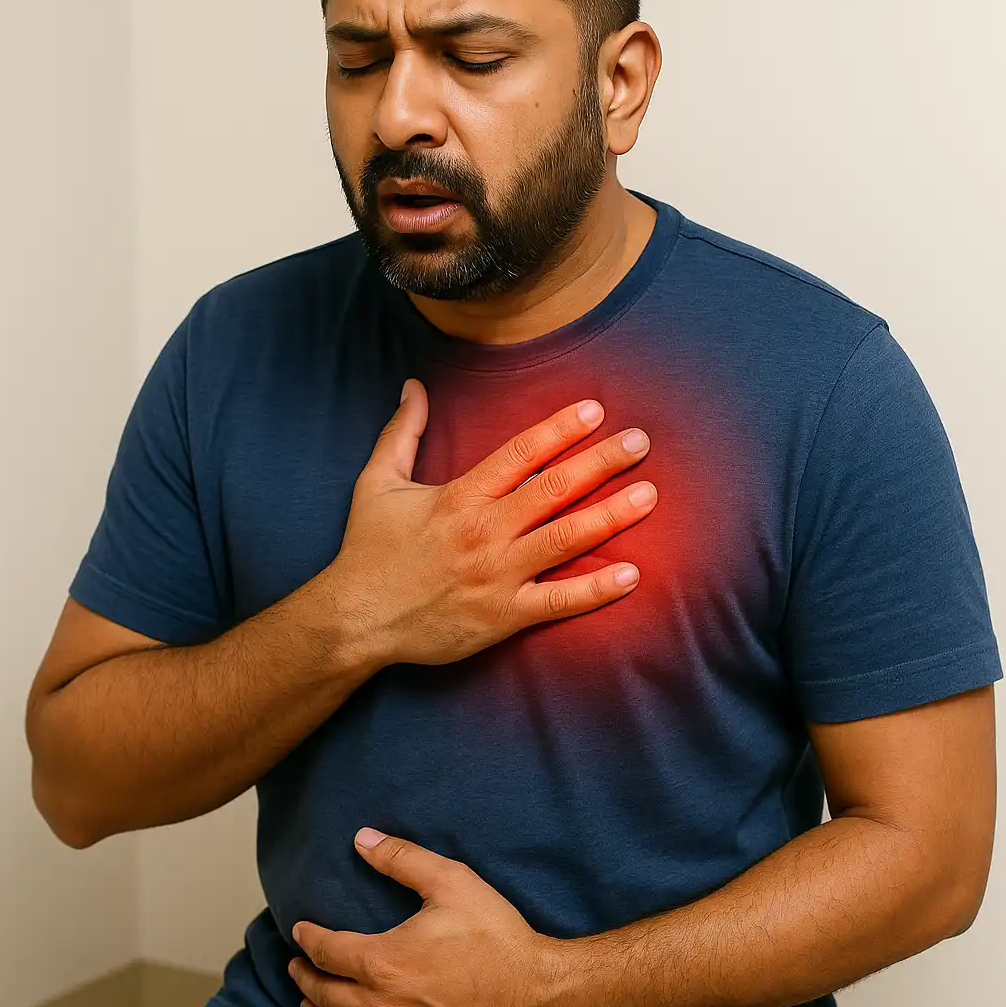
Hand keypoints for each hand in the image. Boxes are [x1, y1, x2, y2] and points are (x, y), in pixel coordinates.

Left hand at [287, 828, 577, 1006]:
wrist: (539, 996)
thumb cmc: (498, 937)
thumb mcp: (452, 883)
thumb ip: (402, 858)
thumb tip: (362, 839)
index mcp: (382, 963)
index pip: (325, 952)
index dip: (308, 938)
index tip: (301, 929)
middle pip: (322, 995)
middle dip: (303, 977)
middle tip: (295, 965)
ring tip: (309, 999)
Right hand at [326, 378, 656, 668]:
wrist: (356, 619)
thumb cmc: (367, 551)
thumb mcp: (376, 483)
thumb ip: (402, 433)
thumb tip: (414, 387)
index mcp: (459, 497)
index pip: (520, 453)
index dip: (560, 428)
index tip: (596, 409)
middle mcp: (484, 531)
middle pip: (553, 489)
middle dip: (601, 462)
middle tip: (640, 441)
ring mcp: (497, 575)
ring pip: (564, 539)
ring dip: (610, 516)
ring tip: (649, 496)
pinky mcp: (502, 617)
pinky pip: (558, 602)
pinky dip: (596, 590)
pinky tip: (631, 574)